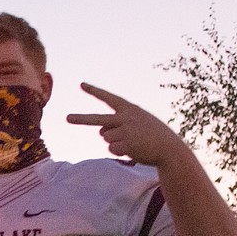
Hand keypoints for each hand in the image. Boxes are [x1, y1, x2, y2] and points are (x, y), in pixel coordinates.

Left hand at [66, 83, 188, 166]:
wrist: (169, 149)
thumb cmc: (152, 135)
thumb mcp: (138, 122)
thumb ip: (118, 124)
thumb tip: (100, 133)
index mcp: (129, 109)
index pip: (109, 98)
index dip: (95, 91)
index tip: (81, 84)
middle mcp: (125, 118)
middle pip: (97, 119)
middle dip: (81, 119)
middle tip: (67, 118)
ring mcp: (125, 131)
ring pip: (105, 138)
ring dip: (115, 142)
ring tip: (132, 142)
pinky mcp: (126, 144)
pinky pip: (111, 149)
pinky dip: (119, 151)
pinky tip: (133, 149)